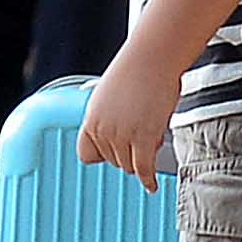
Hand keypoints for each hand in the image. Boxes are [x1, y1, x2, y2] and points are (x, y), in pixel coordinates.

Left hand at [75, 44, 179, 181]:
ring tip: (152, 141)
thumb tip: (121, 127)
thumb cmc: (138, 69)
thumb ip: (110, 116)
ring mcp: (122, 135)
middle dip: (128, 153)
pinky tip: (151, 184)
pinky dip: (148, 180)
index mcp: (91, 119)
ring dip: (141, 160)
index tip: (114, 152)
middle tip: (143, 137)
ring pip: (129, 166)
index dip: (103, 154)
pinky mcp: (143, 137)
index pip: (88, 155)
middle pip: (113, 161)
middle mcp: (103, 130)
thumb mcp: (111, 94)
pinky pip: (143, 168)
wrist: (153, 58)